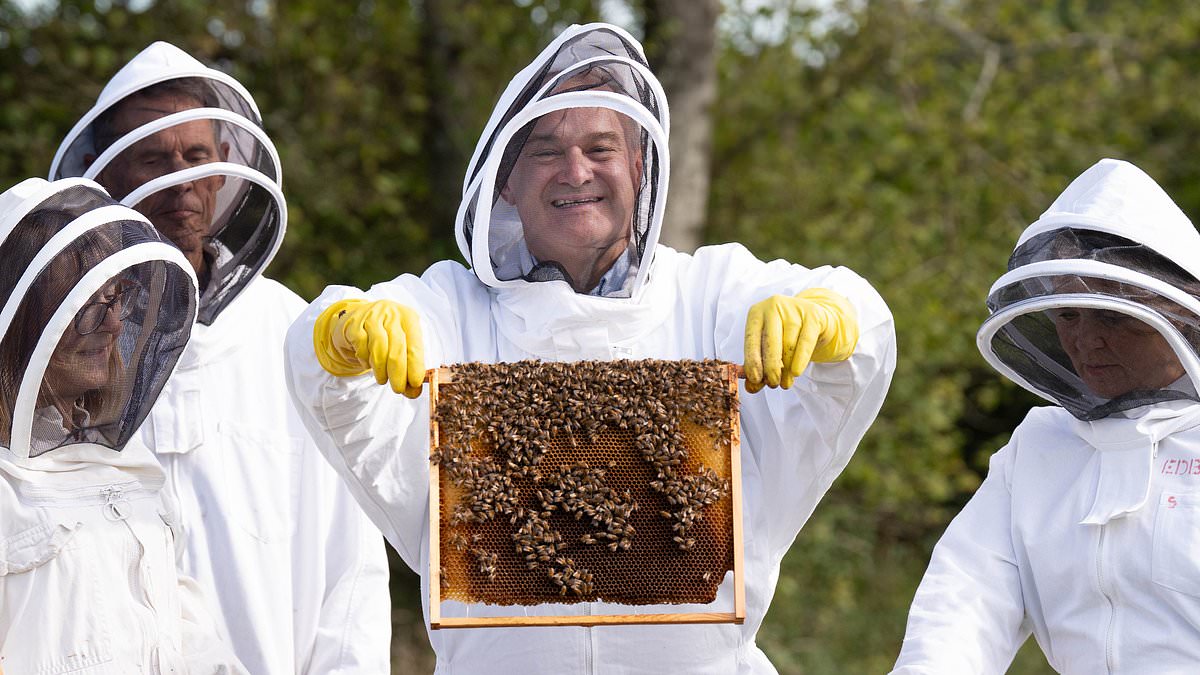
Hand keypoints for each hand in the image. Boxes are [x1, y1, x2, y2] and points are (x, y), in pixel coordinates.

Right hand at [313, 298, 424, 397]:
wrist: (357, 319)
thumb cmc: (385, 334)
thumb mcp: (402, 344)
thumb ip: (409, 365)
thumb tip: (413, 391)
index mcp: (409, 318)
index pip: (415, 346)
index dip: (416, 367)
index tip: (415, 384)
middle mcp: (392, 314)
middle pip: (397, 348)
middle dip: (399, 373)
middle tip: (398, 389)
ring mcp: (371, 317)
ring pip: (379, 348)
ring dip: (381, 369)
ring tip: (382, 380)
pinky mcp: (354, 325)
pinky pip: (361, 348)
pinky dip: (365, 360)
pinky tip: (368, 364)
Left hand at [743, 288, 858, 393]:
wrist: (814, 319)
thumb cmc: (785, 334)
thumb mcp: (769, 347)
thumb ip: (759, 366)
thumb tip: (751, 388)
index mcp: (756, 313)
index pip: (751, 340)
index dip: (752, 361)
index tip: (755, 380)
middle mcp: (773, 306)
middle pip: (770, 342)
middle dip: (770, 367)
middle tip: (773, 384)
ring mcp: (794, 309)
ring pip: (789, 344)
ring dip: (786, 368)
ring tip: (785, 383)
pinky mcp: (813, 315)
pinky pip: (805, 342)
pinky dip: (800, 360)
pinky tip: (796, 373)